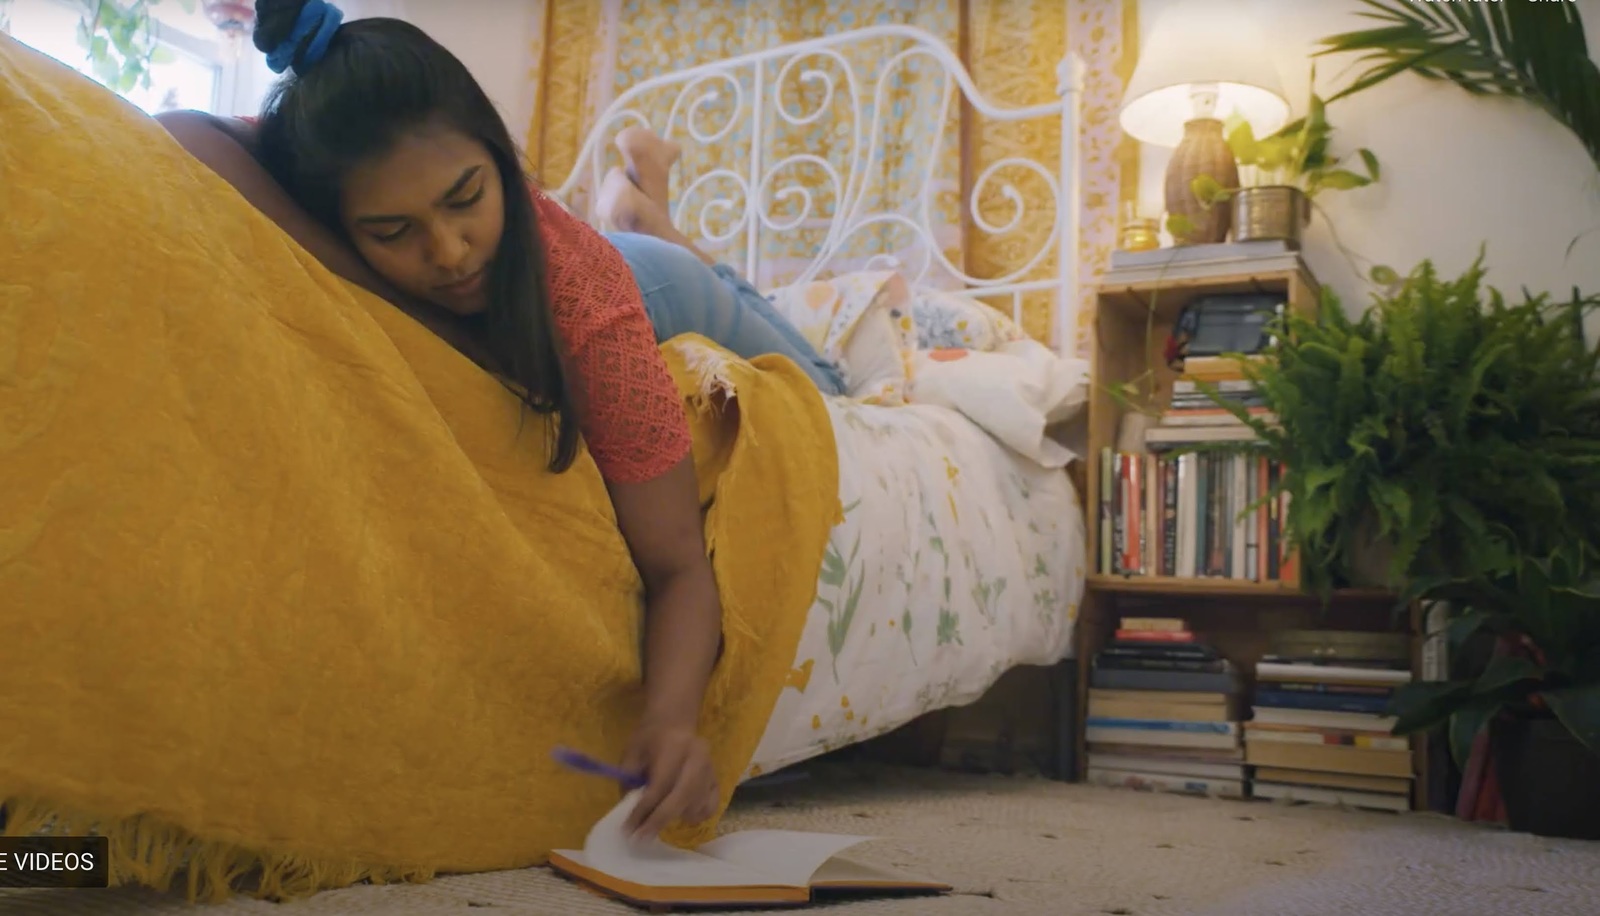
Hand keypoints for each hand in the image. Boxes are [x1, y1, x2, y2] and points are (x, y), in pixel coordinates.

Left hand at [621, 720, 718, 839]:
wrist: (673, 722)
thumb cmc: (649, 738)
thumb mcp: (632, 752)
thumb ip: (630, 780)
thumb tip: (630, 811)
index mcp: (674, 747)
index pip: (660, 785)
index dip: (643, 809)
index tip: (628, 829)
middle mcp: (697, 758)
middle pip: (681, 797)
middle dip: (658, 821)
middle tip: (640, 838)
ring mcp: (710, 769)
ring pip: (695, 805)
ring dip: (674, 818)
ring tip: (656, 821)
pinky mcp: (716, 779)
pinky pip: (710, 806)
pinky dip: (695, 816)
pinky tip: (680, 815)